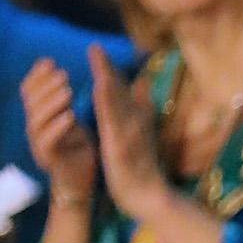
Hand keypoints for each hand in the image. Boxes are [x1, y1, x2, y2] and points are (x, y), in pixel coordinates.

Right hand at [23, 57, 97, 209]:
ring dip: (52, 103)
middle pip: (31, 102)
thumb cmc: (80, 147)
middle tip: (63, 74)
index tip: (49, 61)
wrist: (82, 181)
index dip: (37, 76)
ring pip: (37, 120)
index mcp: (40, 116)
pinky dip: (58, 127)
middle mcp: (35, 128)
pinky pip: (47, 142)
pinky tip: (70, 116)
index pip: (29, 91)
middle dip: (46, 85)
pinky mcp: (48, 160)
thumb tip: (65, 69)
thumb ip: (66, 97)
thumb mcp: (73, 116)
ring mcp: (39, 145)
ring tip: (68, 90)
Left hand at [88, 47, 166, 218]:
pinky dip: (107, 101)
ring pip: (116, 99)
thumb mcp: (140, 137)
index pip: (122, 91)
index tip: (97, 51)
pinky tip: (99, 86)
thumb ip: (139, 113)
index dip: (110, 70)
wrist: (148, 197)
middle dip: (106, 67)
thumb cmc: (141, 169)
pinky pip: (112, 119)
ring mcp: (129, 131)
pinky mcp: (121, 144)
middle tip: (94, 45)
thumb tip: (142, 90)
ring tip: (96, 57)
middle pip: (119, 89)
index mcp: (136, 120)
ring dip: (106, 76)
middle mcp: (135, 121)